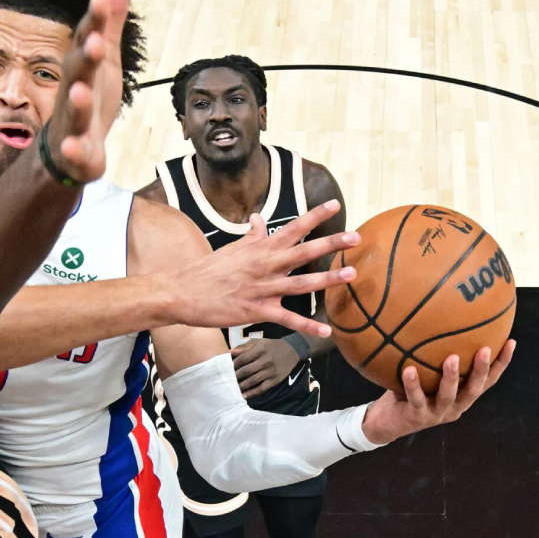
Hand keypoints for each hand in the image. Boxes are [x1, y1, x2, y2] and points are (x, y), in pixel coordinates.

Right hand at [44, 0, 129, 182]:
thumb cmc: (90, 97)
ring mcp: (73, 122)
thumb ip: (110, 21)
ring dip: (77, 102)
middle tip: (97, 42)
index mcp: (83, 67)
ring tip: (81, 92)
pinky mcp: (77, 152)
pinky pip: (74, 152)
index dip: (95, 20)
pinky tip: (73, 148)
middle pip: (78, 72)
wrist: (69, 149)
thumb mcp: (105, 57)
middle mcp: (74, 90)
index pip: (87, 39)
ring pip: (74, 111)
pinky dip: (73, 151)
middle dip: (86, 58)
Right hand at [161, 200, 359, 333]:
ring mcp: (261, 288)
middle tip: (356, 237)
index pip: (291, 227)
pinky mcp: (256, 311)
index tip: (334, 206)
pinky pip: (287, 319)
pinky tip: (326, 331)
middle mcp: (264, 265)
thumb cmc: (207, 270)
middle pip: (303, 251)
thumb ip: (251, 235)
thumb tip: (259, 218)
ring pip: (300, 283)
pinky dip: (307, 326)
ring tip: (350, 274)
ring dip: (327, 279)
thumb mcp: (231, 248)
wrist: (182, 292)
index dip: (314, 216)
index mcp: (259, 248)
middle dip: (331, 243)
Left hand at [232, 339, 303, 398]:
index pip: (242, 359)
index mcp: (260, 349)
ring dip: (241, 386)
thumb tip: (229, 352)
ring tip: (232, 389)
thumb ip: (243, 347)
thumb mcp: (258, 342)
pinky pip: (262, 388)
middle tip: (225, 380)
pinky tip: (244, 396)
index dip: (233, 364)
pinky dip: (252, 393)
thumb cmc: (270, 346)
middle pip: (246, 371)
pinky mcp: (275, 380)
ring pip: (253, 381)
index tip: (225, 369)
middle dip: (235, 376)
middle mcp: (265, 361)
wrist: (291, 351)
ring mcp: (270, 371)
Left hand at [361, 340, 515, 444]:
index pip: (487, 380)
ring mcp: (437, 414)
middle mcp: (455, 407)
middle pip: (474, 389)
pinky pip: (416, 399)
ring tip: (452, 358)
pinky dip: (413, 384)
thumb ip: (435, 356)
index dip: (501, 363)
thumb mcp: (426, 374)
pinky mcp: (417, 417)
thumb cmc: (409, 391)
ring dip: (452, 377)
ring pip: (449, 396)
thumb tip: (439, 319)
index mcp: (462, 397)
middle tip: (485, 349)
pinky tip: (409, 369)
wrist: (387, 422)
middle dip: (481, 369)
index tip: (511, 342)